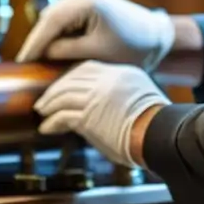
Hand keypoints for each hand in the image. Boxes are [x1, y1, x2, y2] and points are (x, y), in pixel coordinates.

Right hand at [15, 0, 174, 70]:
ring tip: (36, 59)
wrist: (154, 37)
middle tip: (26, 64)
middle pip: (51, 16)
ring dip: (47, 36)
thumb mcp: (95, 54)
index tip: (22, 62)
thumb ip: (63, 52)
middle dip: (39, 40)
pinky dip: (58, 31)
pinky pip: (65, 15)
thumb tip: (39, 56)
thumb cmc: (131, 48)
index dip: (34, 43)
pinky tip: (52, 49)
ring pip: (55, 15)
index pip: (52, 21)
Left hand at [33, 60, 170, 167]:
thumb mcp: (140, 97)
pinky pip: (62, 116)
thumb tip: (104, 104)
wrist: (160, 136)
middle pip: (71, 79)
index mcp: (120, 73)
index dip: (70, 76)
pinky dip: (52, 123)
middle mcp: (107, 81)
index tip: (62, 85)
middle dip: (55, 89)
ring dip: (49, 105)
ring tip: (42, 112)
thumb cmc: (155, 124)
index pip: (86, 68)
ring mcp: (96, 97)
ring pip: (63, 96)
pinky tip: (47, 128)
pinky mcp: (89, 116)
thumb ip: (120, 94)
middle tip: (45, 99)